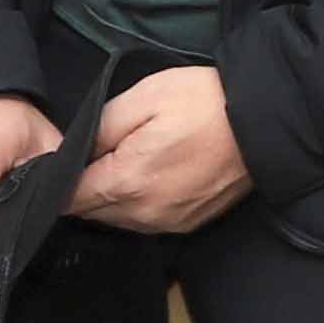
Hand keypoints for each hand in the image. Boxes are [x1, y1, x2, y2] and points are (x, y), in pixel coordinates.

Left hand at [72, 62, 253, 234]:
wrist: (266, 122)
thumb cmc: (203, 102)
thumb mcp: (142, 98)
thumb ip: (98, 128)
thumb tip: (71, 153)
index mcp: (126, 183)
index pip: (68, 198)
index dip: (57, 179)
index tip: (58, 161)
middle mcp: (144, 214)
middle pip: (91, 212)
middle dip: (83, 189)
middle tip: (92, 155)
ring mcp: (169, 224)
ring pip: (118, 220)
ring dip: (111, 198)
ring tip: (122, 163)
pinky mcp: (189, 224)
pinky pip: (146, 221)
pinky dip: (138, 204)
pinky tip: (149, 177)